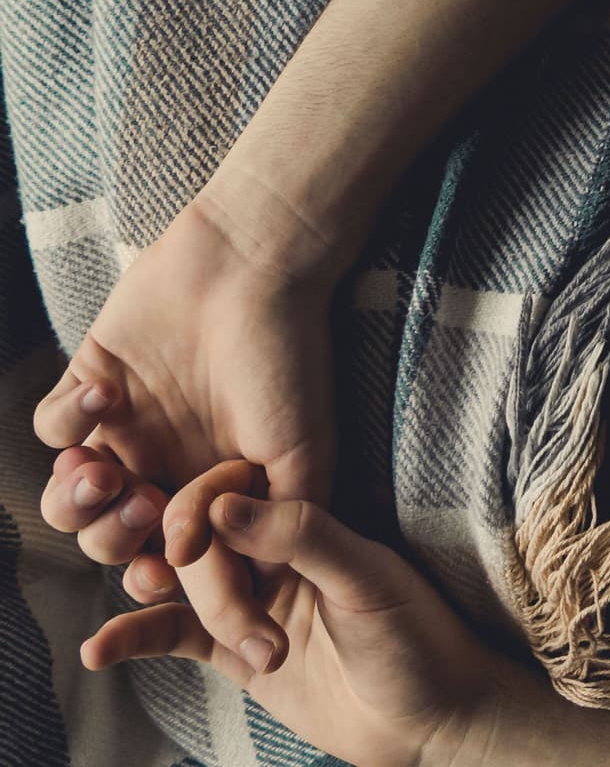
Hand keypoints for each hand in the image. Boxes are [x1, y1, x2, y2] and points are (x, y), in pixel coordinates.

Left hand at [35, 197, 339, 594]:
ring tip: (103, 471)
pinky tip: (106, 392)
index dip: (160, 581)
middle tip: (142, 506)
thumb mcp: (303, 457)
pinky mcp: (89, 386)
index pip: (172, 564)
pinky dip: (68, 421)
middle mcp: (164, 471)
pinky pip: (53, 428)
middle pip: (111, 543)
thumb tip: (254, 594)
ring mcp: (125, 431)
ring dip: (76, 501)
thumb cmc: (289, 363)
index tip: (162, 576)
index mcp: (213, 497)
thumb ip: (280, 529)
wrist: (254, 268)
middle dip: (115, 541)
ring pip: (70, 500)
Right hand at [85, 461, 504, 766]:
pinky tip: (98, 649)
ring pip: (178, 584)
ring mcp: (249, 600)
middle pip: (200, 540)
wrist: (429, 721)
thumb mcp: (369, 582)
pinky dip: (136, 639)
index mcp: (309, 522)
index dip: (202, 507)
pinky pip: (174, 636)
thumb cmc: (419, 642)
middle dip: (180, 558)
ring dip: (146, 590)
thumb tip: (225, 504)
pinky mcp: (233, 648)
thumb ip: (303, 539)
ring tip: (126, 603)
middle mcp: (273, 554)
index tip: (182, 532)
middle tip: (182, 589)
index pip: (237, 496)